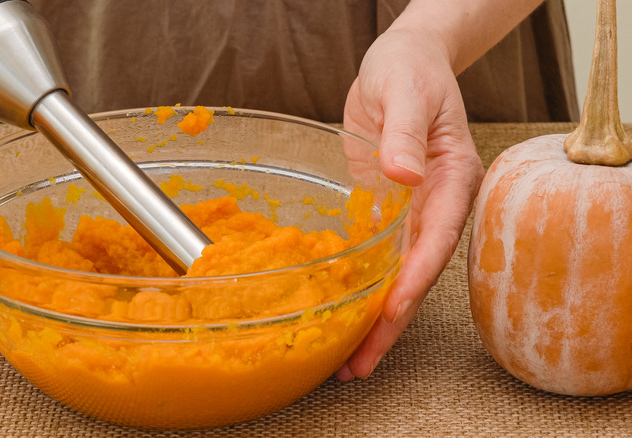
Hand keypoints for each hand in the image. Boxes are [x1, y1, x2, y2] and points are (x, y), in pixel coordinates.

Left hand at [336, 27, 483, 379]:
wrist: (403, 63)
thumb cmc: (411, 71)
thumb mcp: (407, 92)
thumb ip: (407, 132)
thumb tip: (404, 174)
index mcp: (450, 180)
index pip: (434, 241)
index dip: (413, 281)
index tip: (391, 314)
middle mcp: (435, 205)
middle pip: (415, 275)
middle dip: (390, 322)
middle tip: (358, 364)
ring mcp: (411, 212)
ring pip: (395, 276)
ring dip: (374, 319)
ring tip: (347, 361)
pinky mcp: (386, 211)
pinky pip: (376, 258)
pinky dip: (361, 290)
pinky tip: (340, 314)